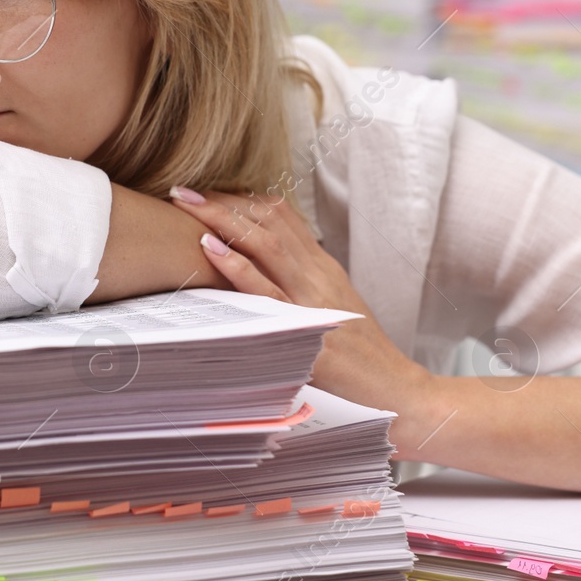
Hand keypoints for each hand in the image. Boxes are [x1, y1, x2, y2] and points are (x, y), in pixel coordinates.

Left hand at [168, 185, 432, 438]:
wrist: (397, 390)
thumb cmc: (363, 357)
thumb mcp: (334, 309)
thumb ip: (303, 287)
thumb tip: (263, 274)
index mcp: (324, 268)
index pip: (283, 217)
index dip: (244, 198)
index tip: (210, 191)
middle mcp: (319, 275)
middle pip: (270, 221)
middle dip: (225, 201)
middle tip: (184, 190)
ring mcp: (314, 299)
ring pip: (266, 244)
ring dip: (223, 220)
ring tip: (188, 206)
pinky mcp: (307, 328)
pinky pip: (266, 289)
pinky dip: (237, 264)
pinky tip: (211, 248)